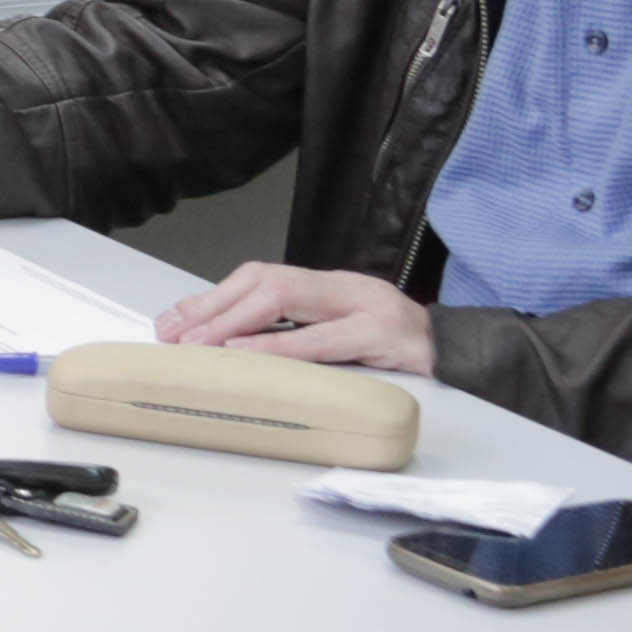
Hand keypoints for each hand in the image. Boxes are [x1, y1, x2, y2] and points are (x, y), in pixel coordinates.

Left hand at [152, 262, 433, 374]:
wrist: (458, 354)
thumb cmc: (394, 350)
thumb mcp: (339, 336)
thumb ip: (293, 333)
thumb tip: (226, 347)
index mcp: (329, 285)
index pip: (260, 277)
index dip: (212, 297)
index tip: (172, 321)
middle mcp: (344, 286)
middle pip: (266, 280)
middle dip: (214, 306)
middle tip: (174, 335)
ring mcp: (367, 306)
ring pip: (288, 297)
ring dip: (236, 321)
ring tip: (199, 343)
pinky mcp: (385, 337)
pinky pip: (326, 339)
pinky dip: (282, 346)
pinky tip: (250, 355)